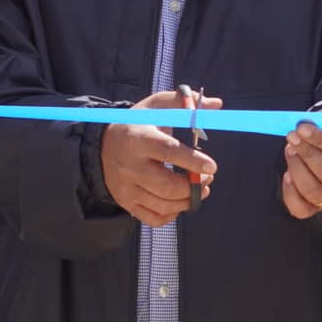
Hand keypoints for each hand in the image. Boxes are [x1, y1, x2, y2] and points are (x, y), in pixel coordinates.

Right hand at [100, 91, 221, 226]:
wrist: (104, 144)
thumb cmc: (137, 123)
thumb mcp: (156, 106)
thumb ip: (185, 102)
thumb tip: (217, 103)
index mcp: (139, 139)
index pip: (168, 152)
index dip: (193, 162)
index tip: (212, 167)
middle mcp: (130, 166)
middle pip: (167, 186)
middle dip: (194, 186)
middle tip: (208, 179)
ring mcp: (126, 187)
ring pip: (163, 205)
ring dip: (188, 201)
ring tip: (200, 189)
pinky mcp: (126, 202)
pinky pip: (153, 218)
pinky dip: (172, 215)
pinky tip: (180, 202)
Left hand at [281, 122, 321, 219]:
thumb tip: (306, 125)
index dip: (321, 140)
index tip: (303, 128)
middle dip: (306, 152)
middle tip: (292, 137)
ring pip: (312, 190)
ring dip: (296, 167)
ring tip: (290, 150)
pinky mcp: (317, 209)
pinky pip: (300, 208)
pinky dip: (290, 192)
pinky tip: (287, 175)